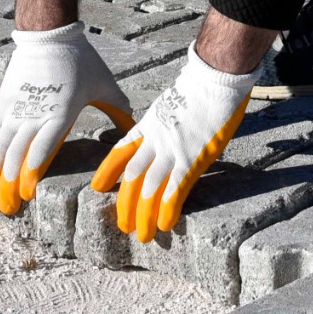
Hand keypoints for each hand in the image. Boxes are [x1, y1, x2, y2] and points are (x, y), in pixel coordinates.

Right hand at [0, 24, 134, 215]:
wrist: (48, 32)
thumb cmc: (80, 59)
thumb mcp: (105, 84)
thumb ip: (118, 109)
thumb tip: (135, 127)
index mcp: (59, 114)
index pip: (42, 148)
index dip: (30, 171)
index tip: (25, 193)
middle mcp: (33, 116)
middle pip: (14, 156)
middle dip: (8, 186)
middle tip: (7, 211)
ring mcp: (14, 111)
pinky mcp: (1, 106)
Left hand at [91, 48, 257, 243]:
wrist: (215, 77)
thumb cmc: (200, 87)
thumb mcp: (171, 103)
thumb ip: (164, 122)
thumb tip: (167, 134)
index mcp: (148, 125)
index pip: (120, 151)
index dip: (107, 171)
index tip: (98, 187)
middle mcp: (155, 140)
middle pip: (131, 177)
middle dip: (125, 204)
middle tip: (123, 225)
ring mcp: (172, 150)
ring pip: (149, 189)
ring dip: (143, 215)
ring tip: (142, 235)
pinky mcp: (192, 159)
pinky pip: (175, 189)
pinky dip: (167, 210)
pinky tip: (164, 225)